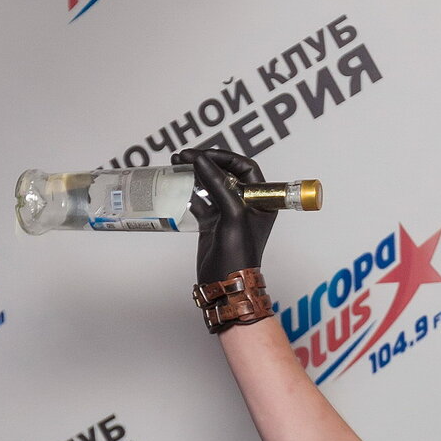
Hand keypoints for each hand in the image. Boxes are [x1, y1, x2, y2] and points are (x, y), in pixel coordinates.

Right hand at [187, 147, 276, 283]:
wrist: (226, 286)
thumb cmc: (239, 254)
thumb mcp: (233, 214)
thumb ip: (218, 184)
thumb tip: (201, 160)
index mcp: (263, 200)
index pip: (246, 168)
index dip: (225, 158)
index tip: (202, 154)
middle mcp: (248, 204)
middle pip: (226, 173)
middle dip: (206, 163)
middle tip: (184, 156)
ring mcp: (230, 214)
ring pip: (212, 185)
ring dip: (196, 174)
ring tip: (177, 165)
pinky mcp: (214, 223)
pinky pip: (202, 200)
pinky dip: (190, 191)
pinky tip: (178, 185)